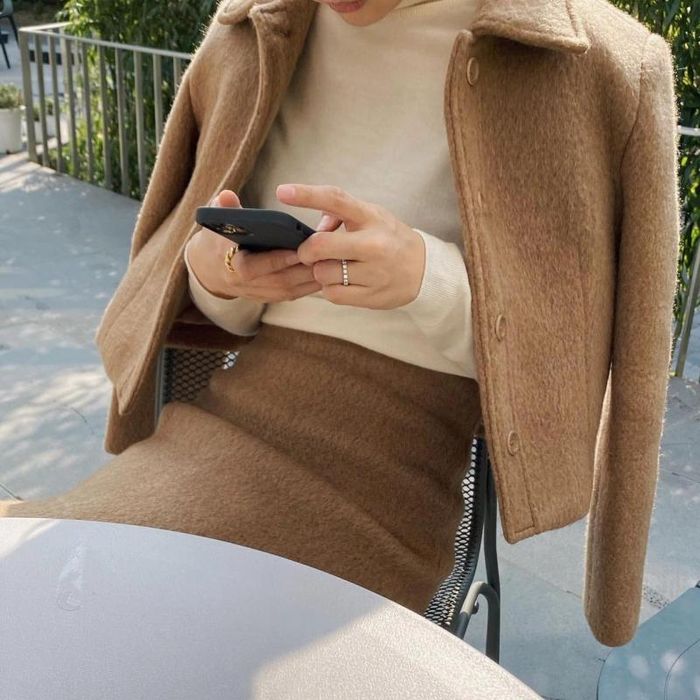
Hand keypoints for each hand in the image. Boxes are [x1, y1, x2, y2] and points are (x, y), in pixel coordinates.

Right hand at [187, 189, 321, 301]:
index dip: (276, 260)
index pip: (254, 267)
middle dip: (305, 268)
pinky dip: (314, 282)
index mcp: (232, 267)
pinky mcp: (275, 298)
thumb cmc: (219, 240)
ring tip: (333, 258)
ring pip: (293, 289)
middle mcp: (248, 286)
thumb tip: (226, 196)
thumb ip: (222, 208)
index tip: (297, 249)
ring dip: (314, 275)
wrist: (214, 269)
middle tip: (327, 252)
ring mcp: (263, 294)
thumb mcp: (217, 222)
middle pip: (281, 281)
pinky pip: (298, 293)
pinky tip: (330, 267)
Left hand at [276, 184, 425, 309]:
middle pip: (320, 246)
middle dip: (306, 251)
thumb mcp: (371, 216)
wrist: (424, 271)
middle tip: (309, 253)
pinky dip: (330, 288)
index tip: (283, 191)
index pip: (336, 200)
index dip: (307, 195)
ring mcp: (374, 273)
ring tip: (336, 268)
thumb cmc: (390, 239)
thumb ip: (340, 215)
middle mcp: (374, 244)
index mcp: (371, 218)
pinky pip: (332, 294)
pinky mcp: (371, 296)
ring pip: (323, 273)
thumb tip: (315, 229)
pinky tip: (343, 282)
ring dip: (321, 271)